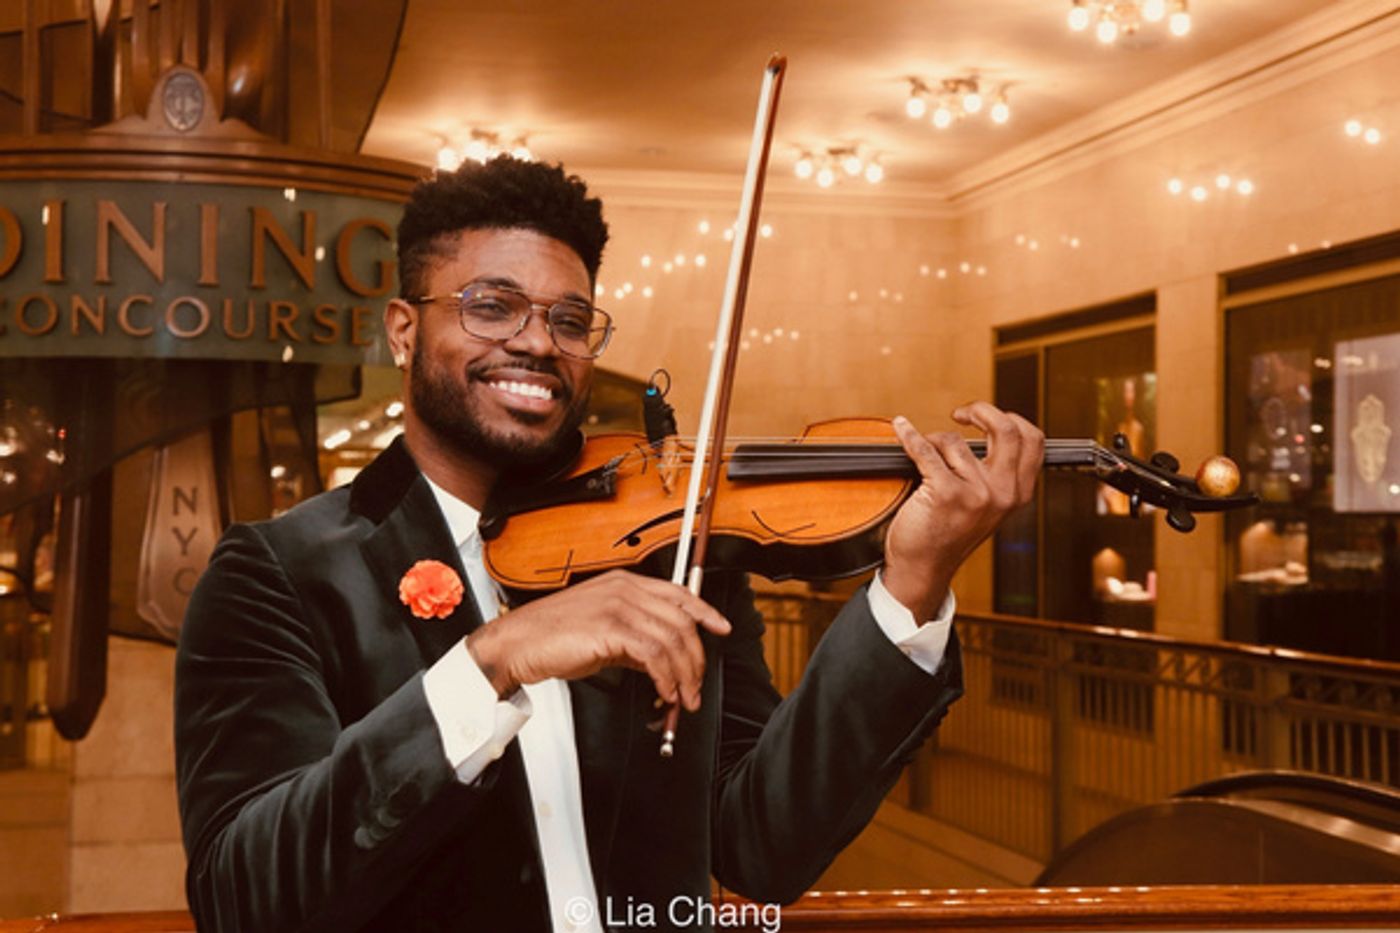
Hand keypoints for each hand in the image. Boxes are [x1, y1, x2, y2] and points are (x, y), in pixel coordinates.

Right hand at [464, 569, 731, 709]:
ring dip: (683, 674)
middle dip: (695, 658)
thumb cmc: (552, 637)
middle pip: (681, 620)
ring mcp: (618, 606)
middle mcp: (625, 590)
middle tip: (695, 686)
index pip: (678, 593)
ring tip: (681, 697)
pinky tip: (663, 692)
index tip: (721, 627)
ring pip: (671, 639)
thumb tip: (659, 660)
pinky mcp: (610, 628)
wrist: (517, 643)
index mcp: (624, 583)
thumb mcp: (602, 632)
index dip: (705, 611)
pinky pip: (653, 654)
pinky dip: (665, 677)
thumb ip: (633, 640)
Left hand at [882, 402, 1043, 618]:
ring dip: (932, 442)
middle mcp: (1003, 492)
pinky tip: (901, 428)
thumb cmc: (949, 532)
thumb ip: (997, 472)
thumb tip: (992, 423)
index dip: (1009, 417)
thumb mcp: (989, 504)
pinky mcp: (946, 493)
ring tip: (923, 458)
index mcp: (1018, 493)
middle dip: (981, 410)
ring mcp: (977, 493)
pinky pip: (925, 450)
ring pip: (954, 441)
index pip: (1032, 439)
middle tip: (961, 413)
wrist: (923, 567)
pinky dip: (908, 435)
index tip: (986, 416)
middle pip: (1006, 428)